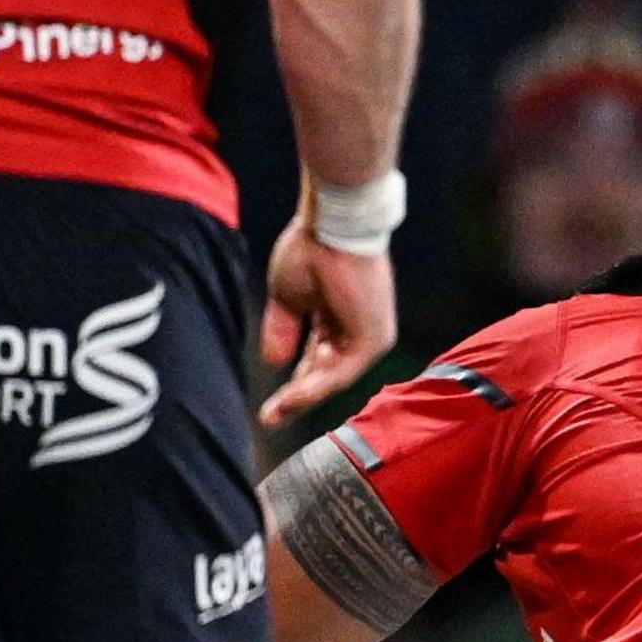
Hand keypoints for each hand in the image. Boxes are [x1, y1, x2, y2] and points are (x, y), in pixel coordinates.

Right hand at [259, 213, 397, 429]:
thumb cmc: (312, 249)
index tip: (268, 405)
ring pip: (333, 378)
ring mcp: (370, 334)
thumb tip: (274, 362)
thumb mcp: (288, 298)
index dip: (292, 382)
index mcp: (340, 318)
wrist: (331, 225)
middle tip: (269, 417)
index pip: (318, 360)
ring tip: (272, 413)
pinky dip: (313, 387)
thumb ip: (282, 330)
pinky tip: (288, 399)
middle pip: (326, 373)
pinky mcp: (373, 337)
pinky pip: (340, 373)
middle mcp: (359, 329)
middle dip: (296, 397)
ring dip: (301, 397)